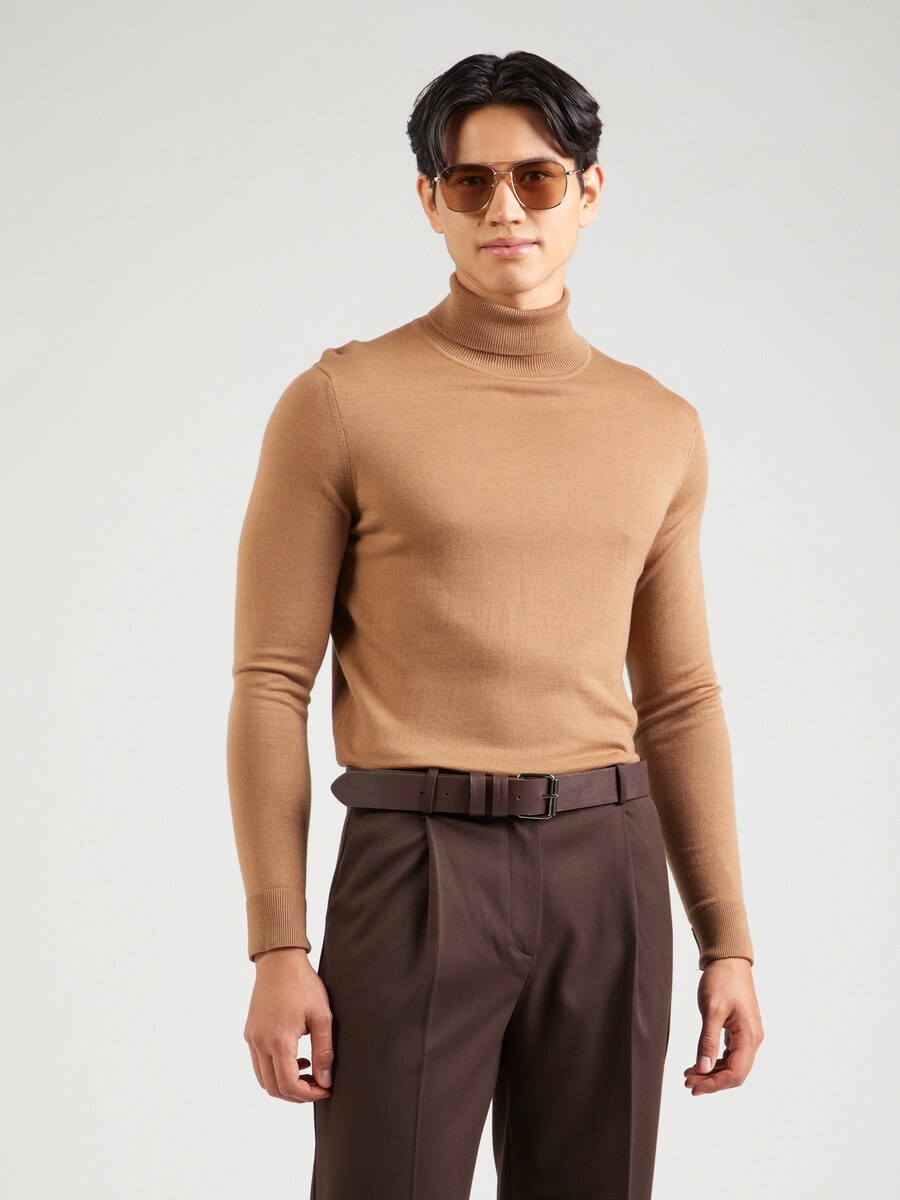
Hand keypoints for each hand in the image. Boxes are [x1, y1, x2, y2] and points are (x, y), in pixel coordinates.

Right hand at [244, 947, 333, 1102]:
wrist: (279, 961)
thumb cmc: (303, 985)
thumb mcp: (322, 1016)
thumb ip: (324, 1051)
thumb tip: (325, 1081)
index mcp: (279, 1040)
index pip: (289, 1085)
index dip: (308, 1094)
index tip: (326, 1089)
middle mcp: (260, 1042)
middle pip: (273, 1088)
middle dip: (297, 1094)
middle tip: (318, 1085)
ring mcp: (252, 1038)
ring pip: (263, 1079)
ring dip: (284, 1084)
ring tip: (308, 1071)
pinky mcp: (250, 1033)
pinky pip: (259, 1064)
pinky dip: (275, 1070)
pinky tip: (295, 1057)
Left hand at [684, 957, 763, 1095]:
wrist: (729, 960)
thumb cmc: (721, 980)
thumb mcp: (711, 1009)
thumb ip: (707, 1040)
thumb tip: (702, 1068)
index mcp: (749, 1036)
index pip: (736, 1073)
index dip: (715, 1084)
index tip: (694, 1087)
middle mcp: (753, 1039)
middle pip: (735, 1073)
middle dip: (712, 1081)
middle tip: (687, 1083)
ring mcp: (748, 1036)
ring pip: (732, 1065)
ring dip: (712, 1073)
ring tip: (690, 1075)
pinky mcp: (740, 1031)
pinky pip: (730, 1055)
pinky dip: (715, 1062)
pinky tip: (700, 1063)